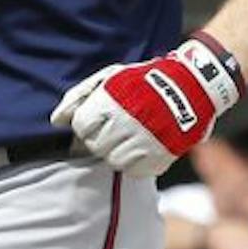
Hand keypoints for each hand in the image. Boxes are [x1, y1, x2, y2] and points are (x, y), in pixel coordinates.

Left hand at [51, 33, 244, 177]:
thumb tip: (56, 121)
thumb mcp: (108, 77)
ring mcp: (145, 143)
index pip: (81, 128)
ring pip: (114, 161)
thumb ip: (78, 97)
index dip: (86, 125)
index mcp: (110, 104)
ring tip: (129, 136)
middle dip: (100, 139)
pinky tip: (142, 146)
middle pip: (95, 146)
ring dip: (117, 151)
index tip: (97, 120)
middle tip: (115, 128)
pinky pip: (135, 171)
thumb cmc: (142, 81)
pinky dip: (135, 162)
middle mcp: (125, 125)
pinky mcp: (161, 158)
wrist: (191, 86)